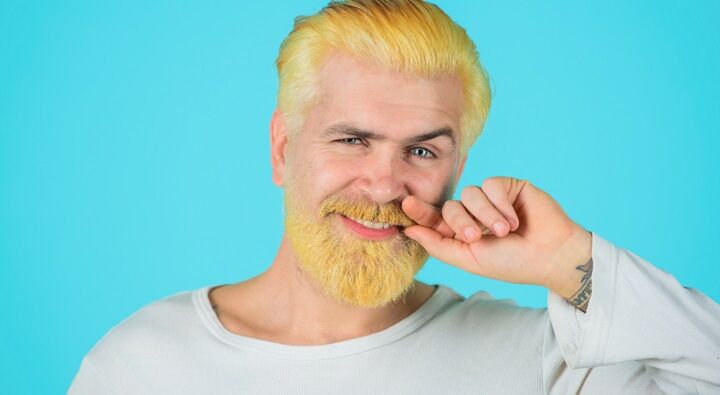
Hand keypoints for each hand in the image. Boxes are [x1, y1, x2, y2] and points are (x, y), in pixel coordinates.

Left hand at [401, 177, 591, 297]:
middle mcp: (473, 213)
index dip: (419, 212)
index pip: (434, 218)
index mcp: (461, 232)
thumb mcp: (470, 259)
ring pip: (469, 193)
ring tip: (504, 232)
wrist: (549, 255)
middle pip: (450, 205)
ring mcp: (490, 199)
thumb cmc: (512, 263)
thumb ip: (439, 245)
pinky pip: (491, 185)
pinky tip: (515, 219)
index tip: (406, 205)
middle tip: (476, 237)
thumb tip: (410, 230)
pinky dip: (500, 203)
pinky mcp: (508, 186)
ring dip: (485, 215)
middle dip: (460, 221)